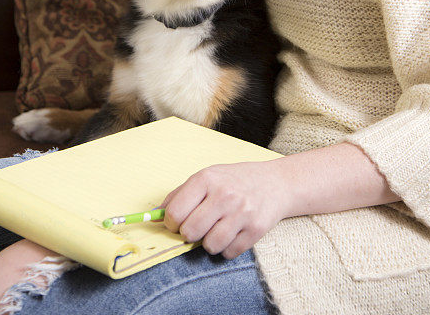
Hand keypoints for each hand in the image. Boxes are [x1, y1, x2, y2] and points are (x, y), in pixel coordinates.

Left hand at [160, 160, 285, 259]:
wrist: (276, 182)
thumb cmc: (234, 180)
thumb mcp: (208, 176)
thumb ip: (180, 194)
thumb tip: (154, 215)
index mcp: (207, 179)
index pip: (175, 212)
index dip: (171, 223)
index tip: (177, 223)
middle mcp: (224, 195)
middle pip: (190, 232)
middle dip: (190, 234)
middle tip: (198, 227)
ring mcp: (242, 213)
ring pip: (210, 246)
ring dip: (210, 243)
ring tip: (217, 229)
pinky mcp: (256, 230)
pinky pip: (229, 253)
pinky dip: (227, 249)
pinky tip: (233, 233)